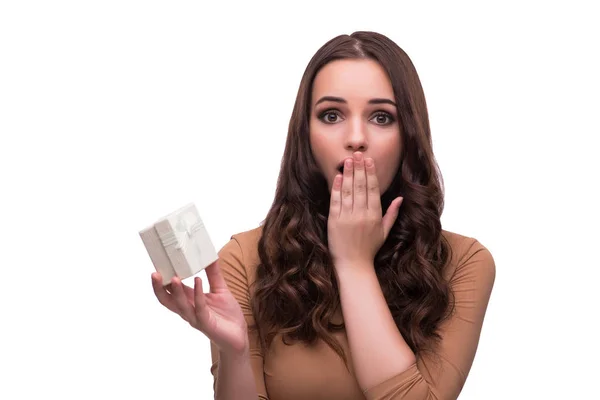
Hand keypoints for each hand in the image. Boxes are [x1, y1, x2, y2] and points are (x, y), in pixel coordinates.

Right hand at [151, 260, 248, 355]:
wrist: (239, 336)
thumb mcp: (220, 289)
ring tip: (173, 278)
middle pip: (168, 300)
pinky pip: (199, 308)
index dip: (162, 280)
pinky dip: (198, 294)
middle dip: (159, 288)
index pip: (171, 290)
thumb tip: (210, 256)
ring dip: (176, 292)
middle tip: (154, 274)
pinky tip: (198, 281)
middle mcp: (189, 310)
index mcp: (190, 300)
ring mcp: (196, 318)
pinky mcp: (206, 323)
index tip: (157, 265)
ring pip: (181, 305)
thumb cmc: (227, 315)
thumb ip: (214, 274)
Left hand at [327, 151, 402, 267]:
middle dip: (360, 168)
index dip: (371, 173)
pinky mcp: (334, 221)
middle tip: (358, 154)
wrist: (353, 265)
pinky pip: (336, 201)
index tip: (369, 160)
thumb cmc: (369, 249)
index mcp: (374, 216)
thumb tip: (400, 198)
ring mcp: (347, 217)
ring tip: (348, 160)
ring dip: (349, 174)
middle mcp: (361, 215)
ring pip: (349, 191)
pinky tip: (338, 176)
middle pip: (361, 186)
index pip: (373, 189)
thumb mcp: (384, 232)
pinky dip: (337, 188)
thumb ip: (392, 214)